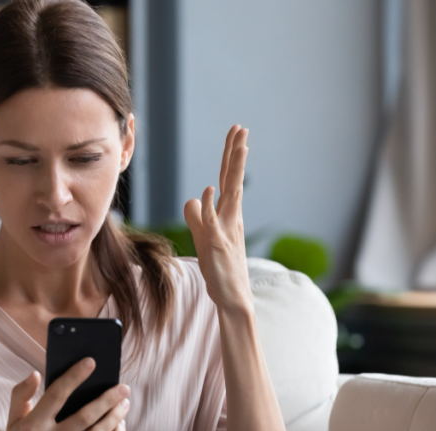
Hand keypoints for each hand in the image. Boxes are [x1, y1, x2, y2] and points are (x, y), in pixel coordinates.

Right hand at [0, 358, 130, 430]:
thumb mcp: (12, 419)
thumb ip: (21, 394)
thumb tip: (36, 374)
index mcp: (32, 425)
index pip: (56, 395)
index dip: (75, 377)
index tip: (91, 362)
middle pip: (85, 417)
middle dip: (108, 400)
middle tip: (123, 387)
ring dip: (115, 418)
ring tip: (124, 404)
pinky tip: (119, 426)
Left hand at [183, 125, 254, 309]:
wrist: (232, 296)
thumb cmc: (220, 267)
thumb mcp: (203, 236)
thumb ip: (197, 216)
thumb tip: (193, 198)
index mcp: (228, 214)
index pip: (229, 179)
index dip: (231, 156)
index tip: (237, 133)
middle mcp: (231, 218)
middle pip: (233, 179)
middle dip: (237, 153)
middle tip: (242, 129)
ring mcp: (226, 230)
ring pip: (231, 194)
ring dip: (234, 170)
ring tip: (239, 146)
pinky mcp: (217, 245)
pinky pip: (213, 222)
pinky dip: (212, 206)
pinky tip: (209, 190)